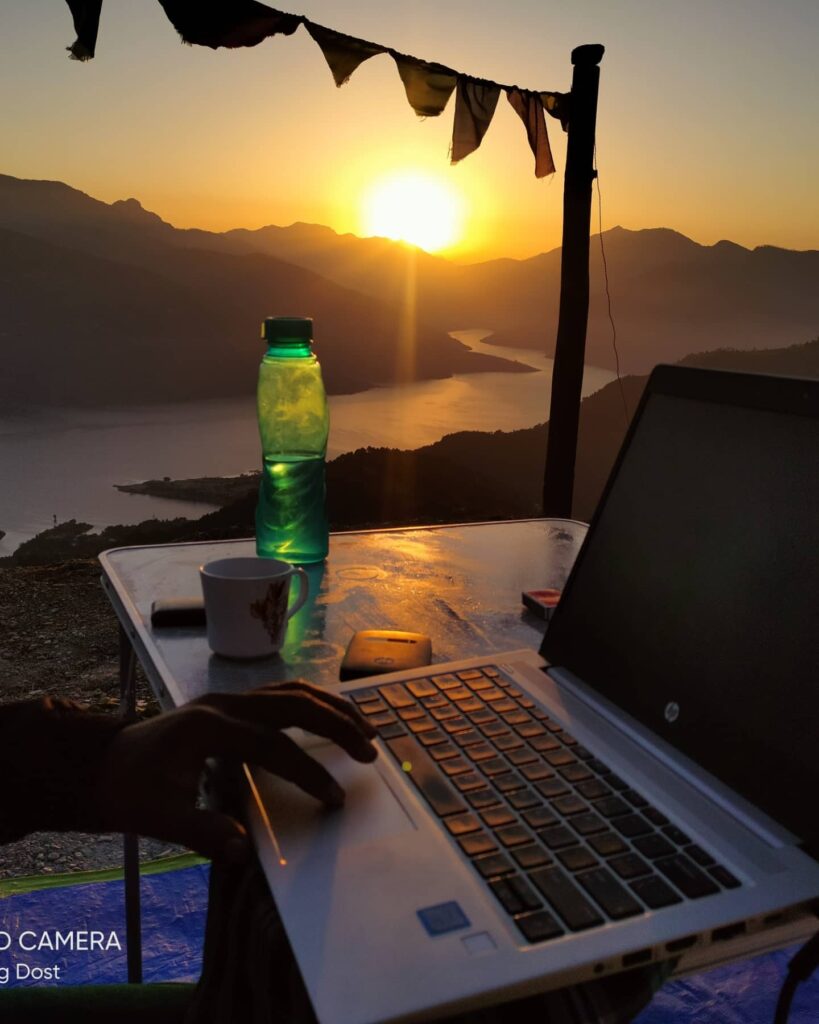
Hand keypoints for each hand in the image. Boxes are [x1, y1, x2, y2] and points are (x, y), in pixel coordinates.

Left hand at [94, 681, 377, 861]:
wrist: (103, 766)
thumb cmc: (131, 792)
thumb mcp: (159, 817)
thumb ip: (201, 831)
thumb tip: (241, 852)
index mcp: (209, 726)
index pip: (274, 744)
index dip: (308, 772)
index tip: (335, 799)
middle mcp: (224, 703)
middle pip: (294, 703)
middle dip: (336, 724)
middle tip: (370, 750)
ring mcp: (228, 698)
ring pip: (292, 690)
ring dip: (331, 707)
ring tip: (365, 727)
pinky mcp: (231, 703)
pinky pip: (281, 693)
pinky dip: (313, 703)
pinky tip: (330, 718)